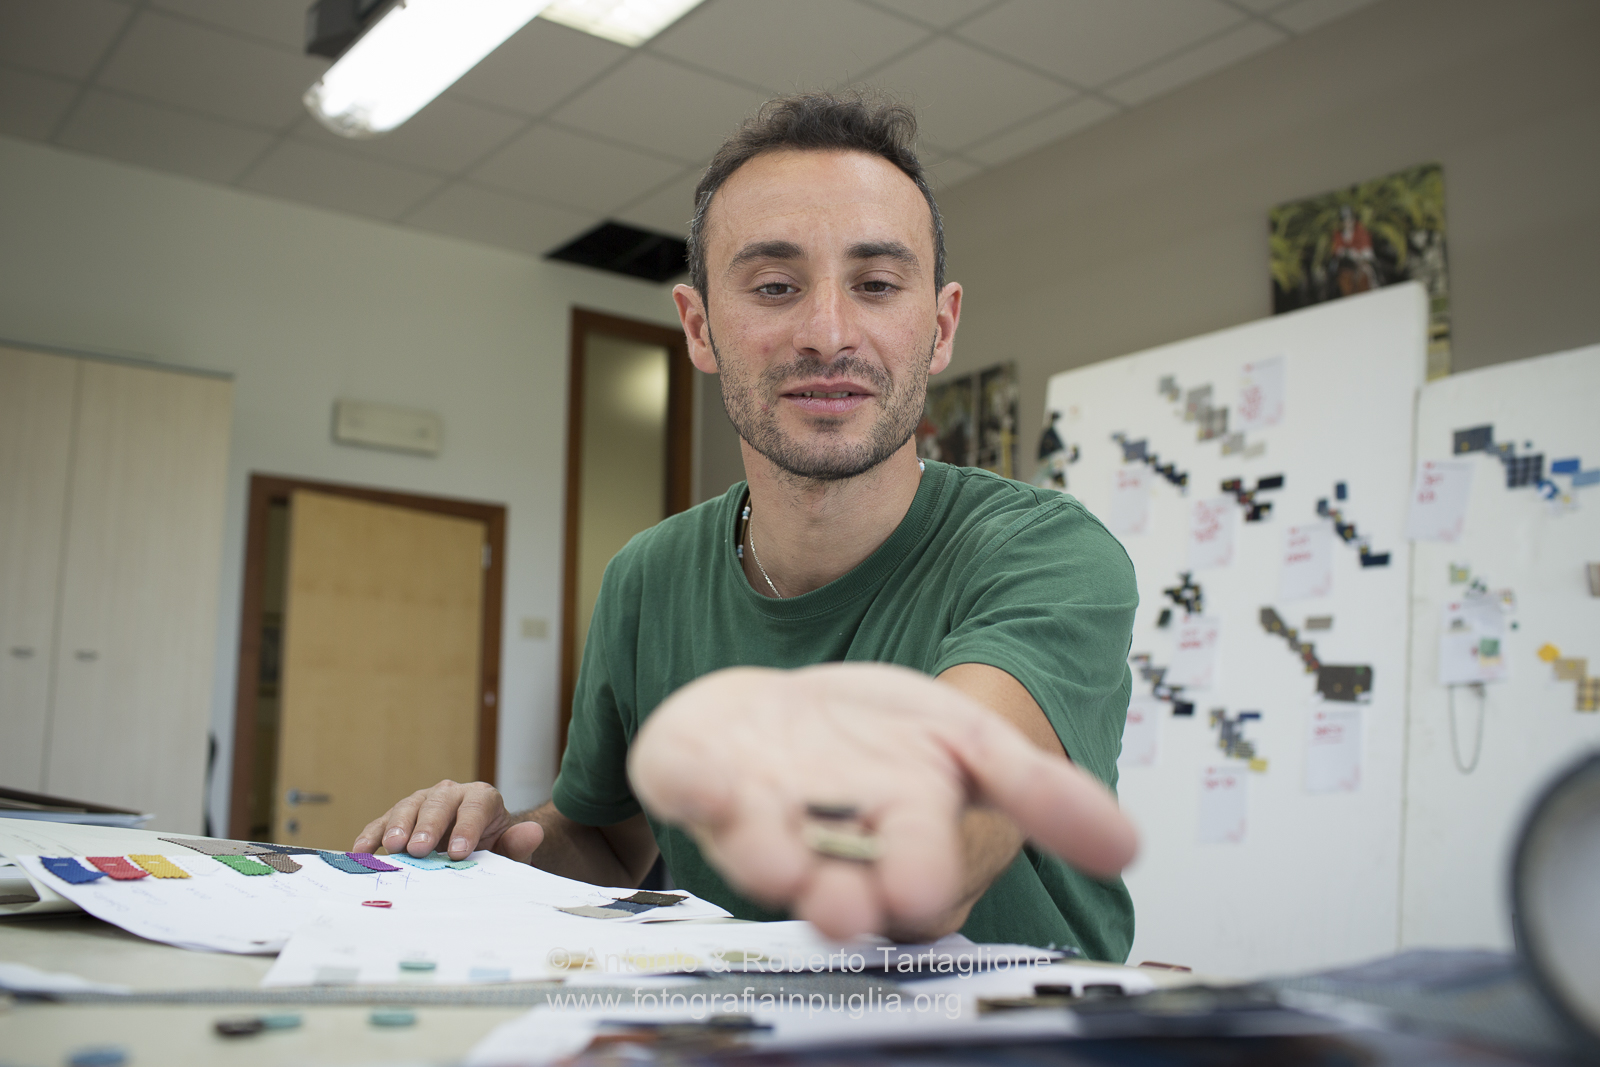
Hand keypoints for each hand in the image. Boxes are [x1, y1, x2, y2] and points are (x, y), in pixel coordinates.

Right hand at [352, 780, 544, 861]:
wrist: (475, 846)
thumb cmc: (492, 849)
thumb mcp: (508, 851)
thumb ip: (517, 845)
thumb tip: (533, 833)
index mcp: (481, 798)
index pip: (475, 807)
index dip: (468, 829)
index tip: (460, 853)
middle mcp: (450, 793)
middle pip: (438, 803)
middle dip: (429, 826)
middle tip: (420, 849)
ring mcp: (422, 802)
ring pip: (408, 807)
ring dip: (398, 827)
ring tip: (393, 849)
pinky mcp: (399, 817)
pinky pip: (382, 823)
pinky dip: (371, 835)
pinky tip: (361, 852)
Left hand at [627, 663, 1136, 940]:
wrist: (792, 714)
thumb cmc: (881, 742)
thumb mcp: (972, 746)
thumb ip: (1044, 793)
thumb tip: (1130, 848)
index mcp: (893, 833)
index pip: (911, 867)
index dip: (916, 877)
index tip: (921, 892)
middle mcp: (819, 839)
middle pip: (829, 875)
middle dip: (836, 895)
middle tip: (843, 911)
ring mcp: (750, 807)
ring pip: (752, 840)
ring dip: (760, 851)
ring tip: (771, 858)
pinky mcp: (692, 772)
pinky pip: (681, 779)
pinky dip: (688, 782)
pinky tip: (702, 780)